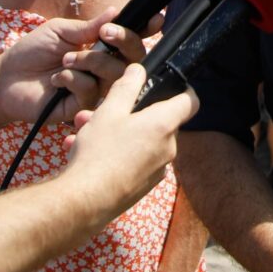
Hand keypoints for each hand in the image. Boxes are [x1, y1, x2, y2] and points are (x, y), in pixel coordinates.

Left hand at [0, 11, 133, 123]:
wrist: (6, 78)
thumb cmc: (32, 52)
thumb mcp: (61, 31)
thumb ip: (89, 27)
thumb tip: (116, 11)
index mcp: (101, 48)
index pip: (130, 40)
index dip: (145, 31)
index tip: (155, 20)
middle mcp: (103, 69)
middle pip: (134, 59)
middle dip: (124, 42)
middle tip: (104, 34)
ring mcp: (95, 89)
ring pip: (114, 74)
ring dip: (91, 61)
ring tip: (65, 59)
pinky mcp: (82, 107)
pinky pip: (92, 91)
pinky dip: (74, 79)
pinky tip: (56, 79)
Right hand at [62, 55, 197, 216]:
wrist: (85, 202)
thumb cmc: (99, 153)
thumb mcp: (109, 111)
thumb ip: (127, 86)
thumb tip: (138, 69)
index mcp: (164, 125)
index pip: (190, 101)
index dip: (183, 89)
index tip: (170, 84)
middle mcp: (167, 148)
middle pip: (158, 121)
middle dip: (129, 112)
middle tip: (102, 110)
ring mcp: (157, 169)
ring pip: (139, 141)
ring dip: (116, 132)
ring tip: (83, 130)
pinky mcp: (143, 185)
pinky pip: (132, 160)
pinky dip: (114, 153)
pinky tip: (82, 151)